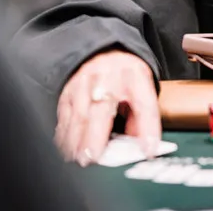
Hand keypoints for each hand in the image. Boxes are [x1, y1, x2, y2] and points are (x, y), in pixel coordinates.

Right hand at [55, 51, 161, 165]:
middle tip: (93, 158)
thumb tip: (141, 147)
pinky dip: (64, 135)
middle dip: (96, 137)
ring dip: (77, 141)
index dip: (147, 129)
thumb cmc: (126, 77)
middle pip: (102, 109)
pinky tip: (66, 149)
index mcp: (135, 78)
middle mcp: (110, 78)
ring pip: (79, 115)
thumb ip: (142, 118)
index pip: (144, 105)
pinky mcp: (68, 91)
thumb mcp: (143, 89)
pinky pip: (64, 115)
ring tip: (79, 159)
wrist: (104, 53)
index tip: (148, 150)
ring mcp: (85, 83)